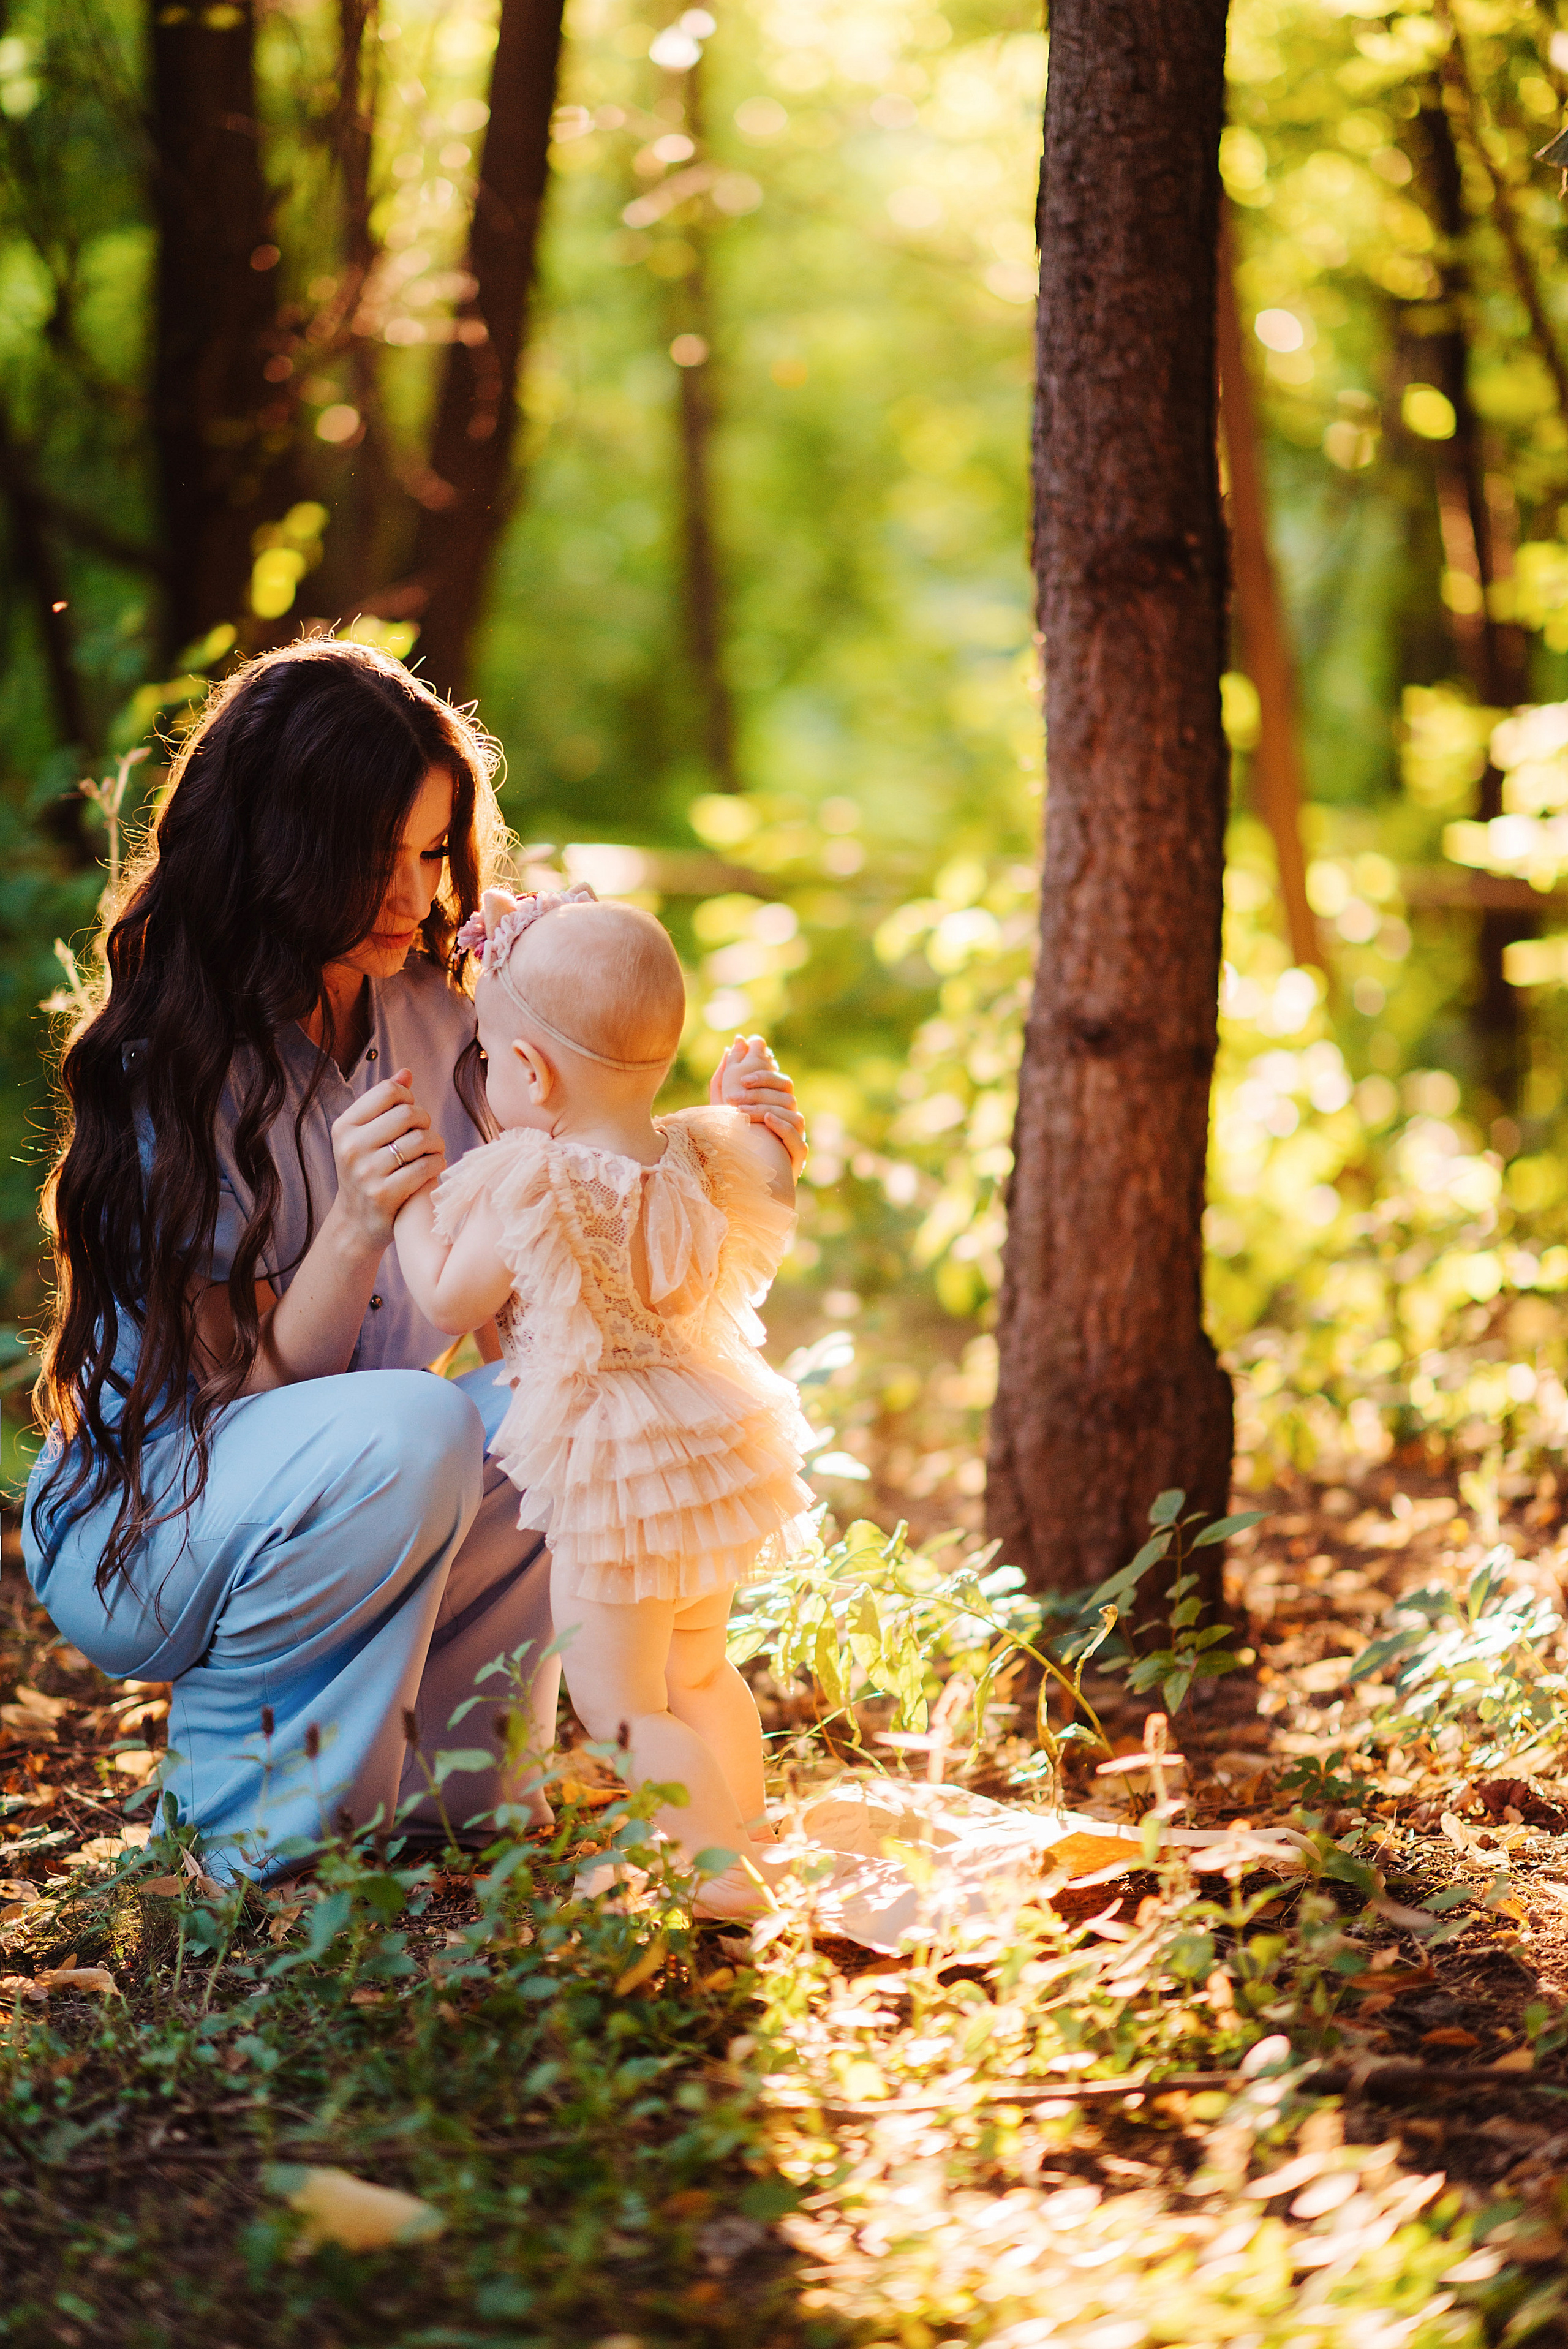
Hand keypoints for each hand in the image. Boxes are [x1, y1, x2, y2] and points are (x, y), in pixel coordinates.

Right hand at [328, 1070, 445, 1254]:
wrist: (356, 1223)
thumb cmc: (368, 1172)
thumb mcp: (366, 1136)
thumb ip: (384, 1104)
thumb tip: (406, 1073)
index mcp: (344, 1126)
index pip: (388, 1091)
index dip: (408, 1098)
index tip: (410, 1116)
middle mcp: (351, 1147)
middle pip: (408, 1113)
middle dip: (425, 1121)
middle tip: (424, 1135)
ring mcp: (366, 1172)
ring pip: (421, 1139)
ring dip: (435, 1144)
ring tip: (430, 1152)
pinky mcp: (384, 1194)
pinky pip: (426, 1166)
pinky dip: (437, 1164)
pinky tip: (432, 1168)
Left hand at [710, 1035, 808, 1179]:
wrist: (731, 1181)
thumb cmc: (728, 1140)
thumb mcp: (723, 1106)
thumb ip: (728, 1075)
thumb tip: (737, 1042)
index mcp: (776, 1105)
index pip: (780, 1082)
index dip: (764, 1075)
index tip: (740, 1078)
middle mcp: (789, 1119)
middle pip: (787, 1096)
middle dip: (761, 1092)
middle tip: (734, 1095)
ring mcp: (795, 1139)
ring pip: (793, 1116)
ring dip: (767, 1110)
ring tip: (742, 1111)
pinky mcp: (796, 1160)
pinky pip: (798, 1142)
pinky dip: (783, 1128)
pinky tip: (767, 1120)